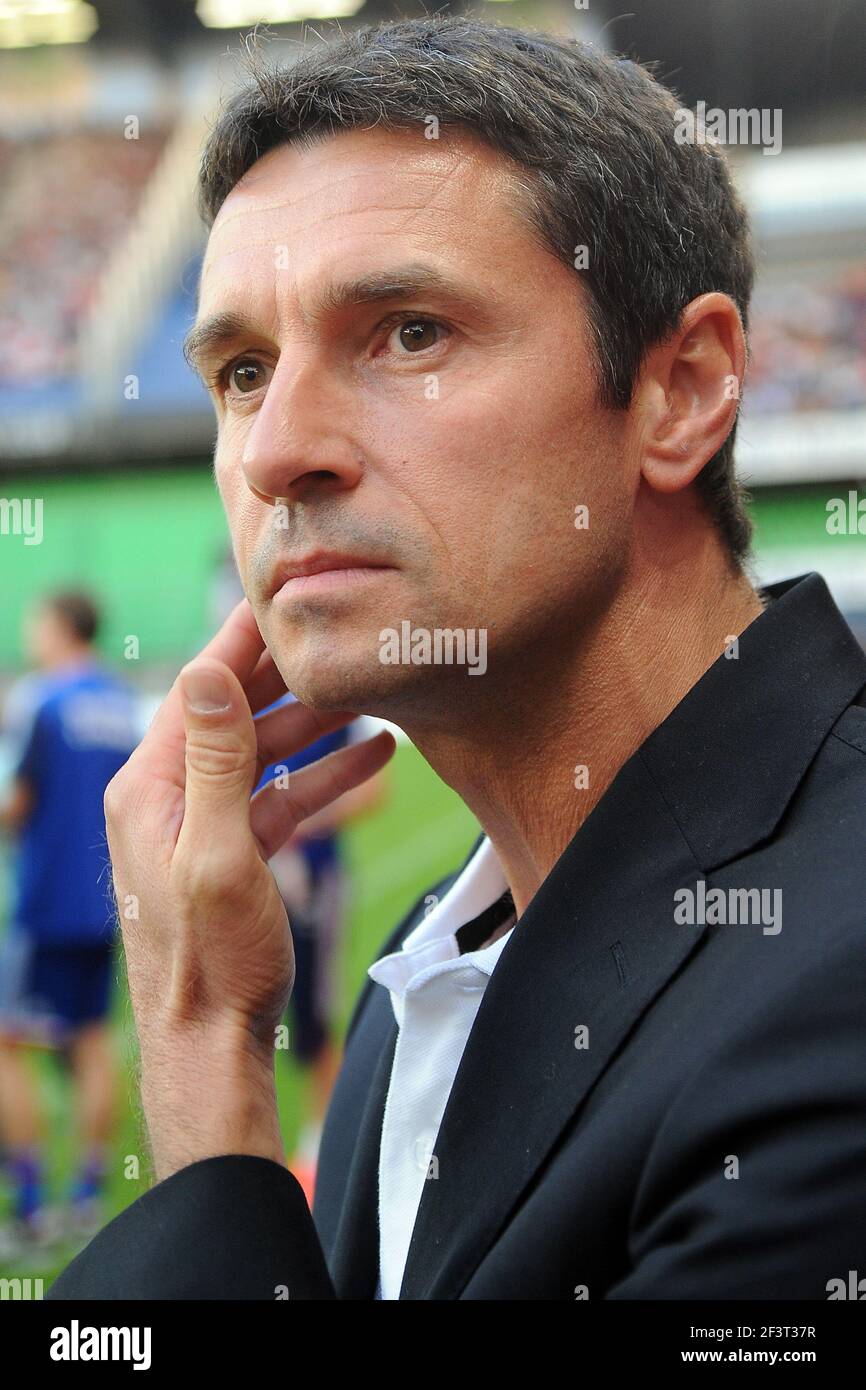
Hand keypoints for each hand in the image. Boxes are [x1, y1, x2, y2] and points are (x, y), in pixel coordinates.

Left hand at [105, 598, 395, 1177]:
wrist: (211, 1044)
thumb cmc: (211, 961)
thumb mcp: (218, 854)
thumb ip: (215, 762)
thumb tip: (204, 669)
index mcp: (148, 788)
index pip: (197, 690)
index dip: (241, 641)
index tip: (285, 598)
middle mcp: (167, 797)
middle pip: (231, 715)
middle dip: (287, 677)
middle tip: (341, 635)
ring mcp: (199, 825)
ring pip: (262, 754)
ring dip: (315, 727)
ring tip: (373, 695)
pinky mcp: (231, 853)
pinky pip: (277, 798)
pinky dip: (320, 779)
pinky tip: (372, 759)